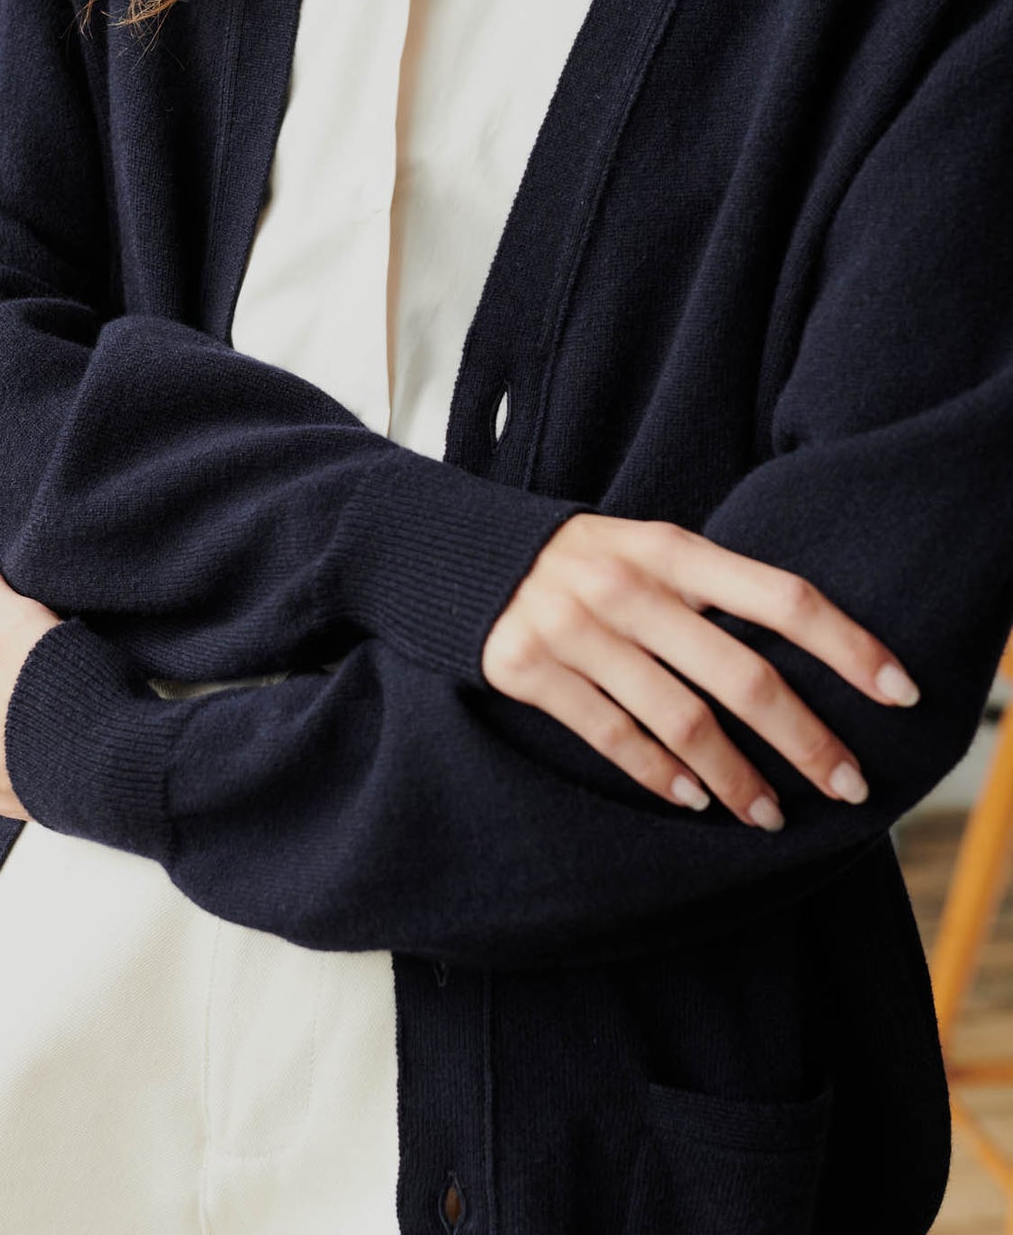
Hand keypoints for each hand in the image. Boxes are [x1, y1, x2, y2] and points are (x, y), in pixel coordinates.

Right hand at [481, 514, 921, 829]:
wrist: (462, 555)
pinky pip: (611, 735)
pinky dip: (659, 775)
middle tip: (848, 783)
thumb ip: (714, 588)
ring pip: (680, 720)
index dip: (847, 644)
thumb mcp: (649, 549)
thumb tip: (810, 658)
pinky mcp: (529, 669)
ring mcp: (575, 629)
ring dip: (737, 777)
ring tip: (769, 814)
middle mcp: (627, 586)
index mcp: (671, 548)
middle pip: (740, 675)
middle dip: (805, 739)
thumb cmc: (584, 562)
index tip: (899, 691)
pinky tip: (692, 799)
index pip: (780, 596)